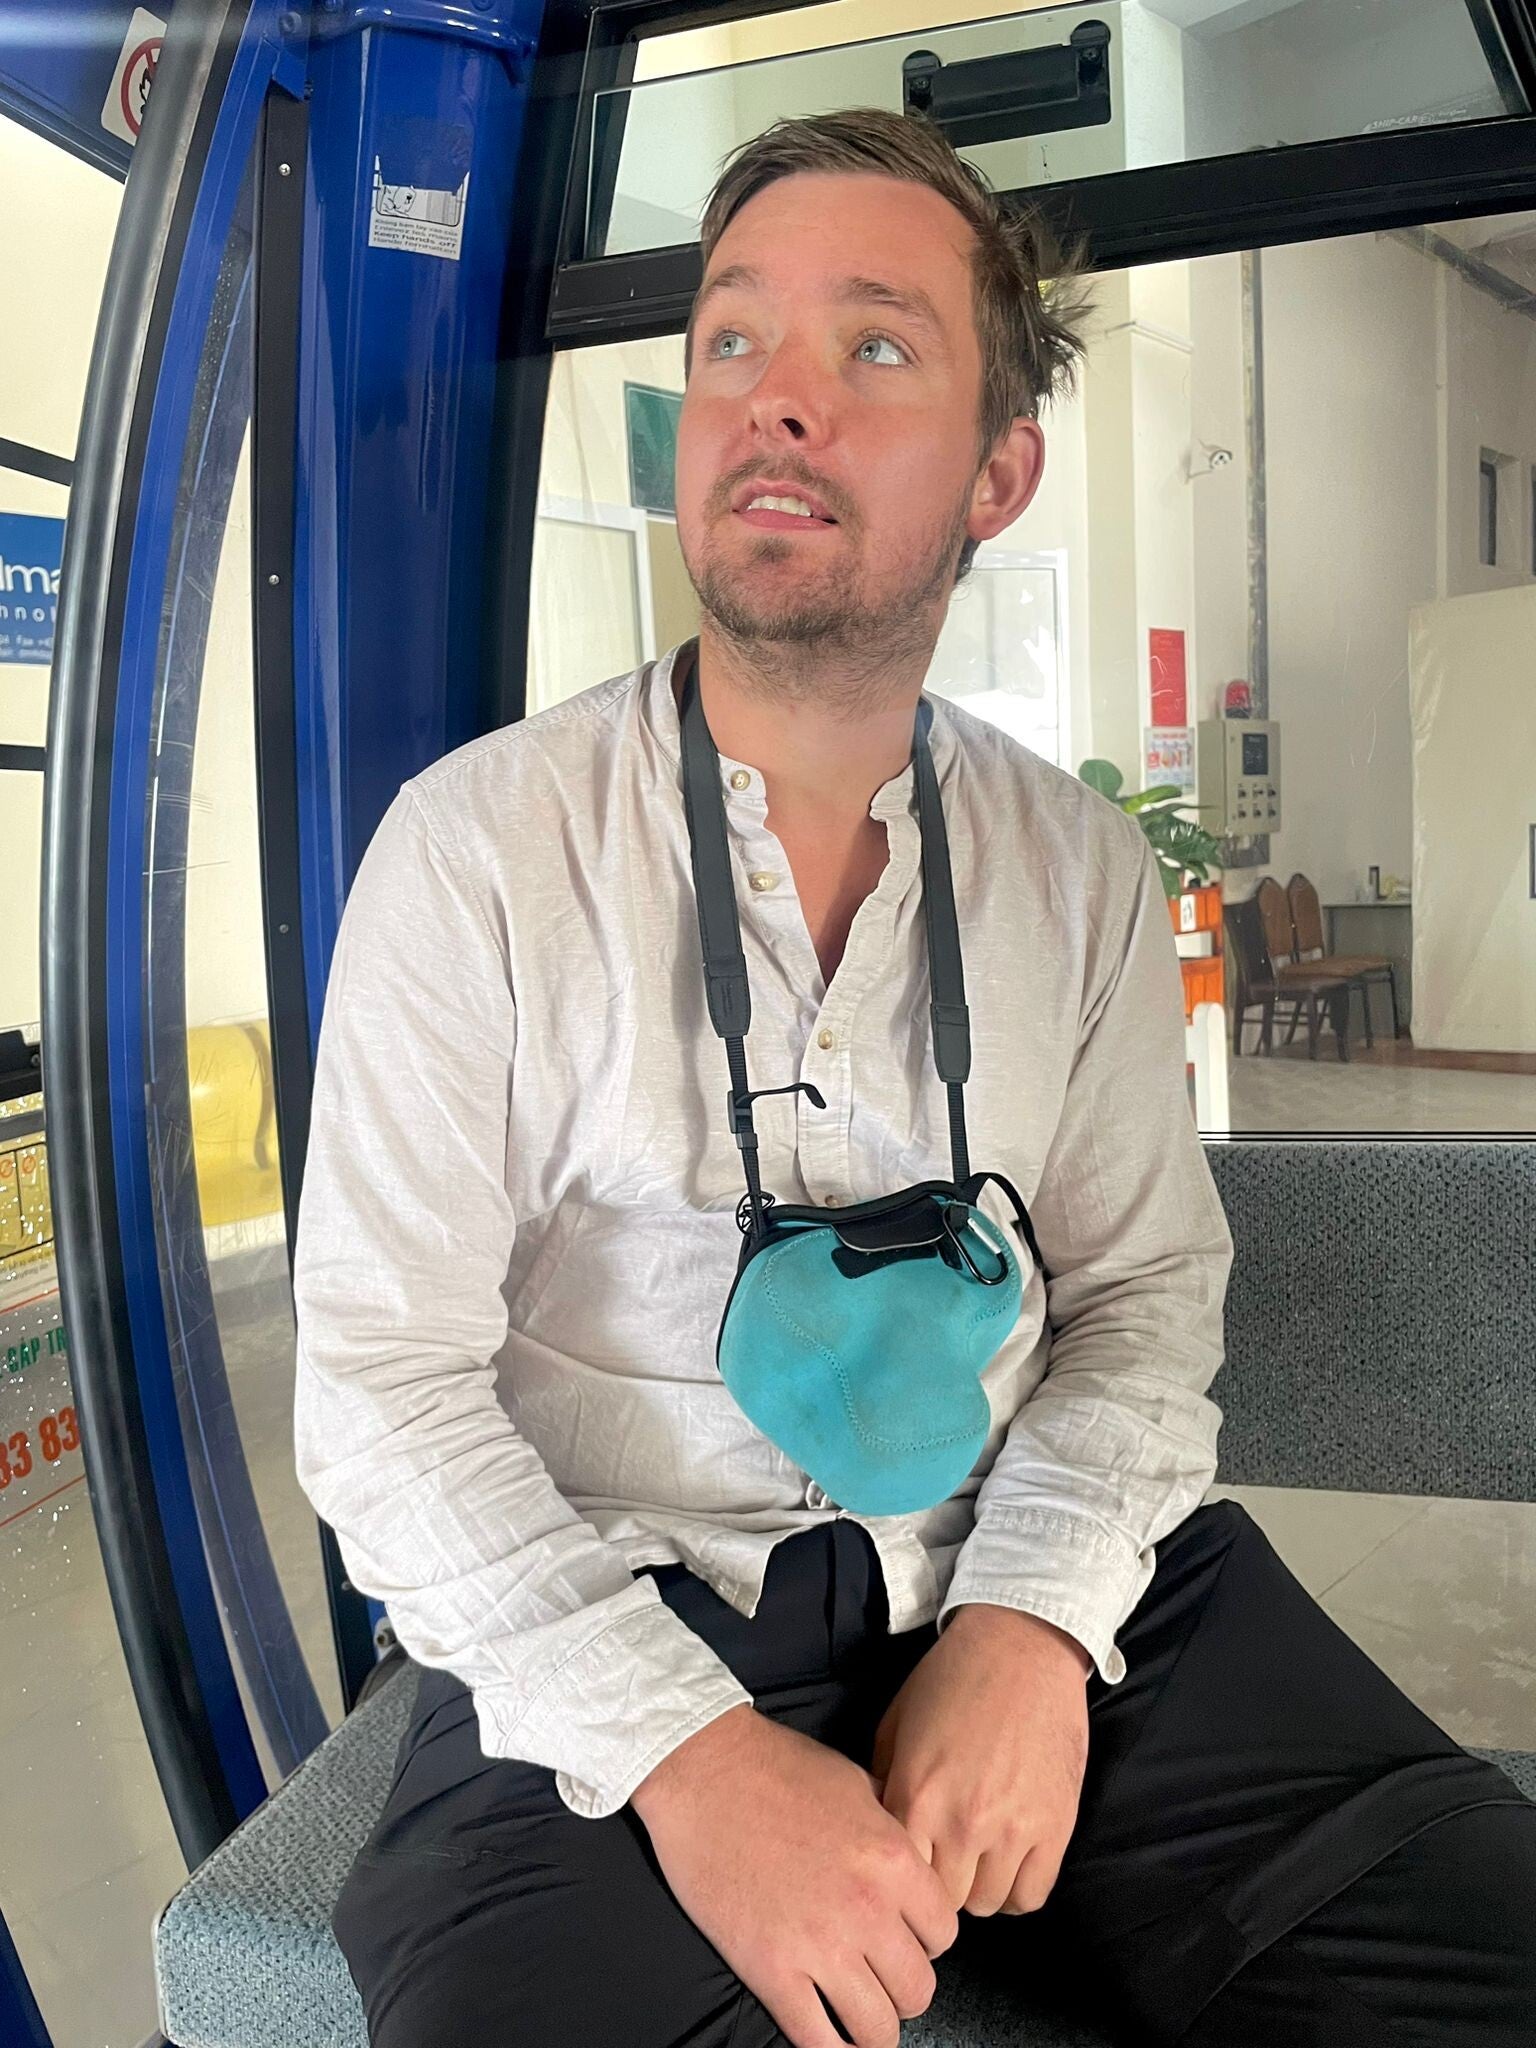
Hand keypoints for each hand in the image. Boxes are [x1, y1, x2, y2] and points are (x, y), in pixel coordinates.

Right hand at [632, 1703, 958, 2047]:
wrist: (703, 1768)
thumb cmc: (777, 1766)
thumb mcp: (857, 1784)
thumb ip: (893, 1830)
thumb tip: (913, 1865)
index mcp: (893, 1859)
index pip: (944, 1935)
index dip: (925, 1941)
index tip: (905, 1939)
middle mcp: (867, 1908)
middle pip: (917, 1989)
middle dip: (901, 1988)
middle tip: (878, 1977)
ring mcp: (818, 1944)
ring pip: (877, 2028)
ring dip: (870, 2025)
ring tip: (854, 2012)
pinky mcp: (769, 1970)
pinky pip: (818, 2041)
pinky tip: (826, 2037)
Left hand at [869, 1604, 1090, 1918]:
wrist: (1020, 1644)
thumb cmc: (951, 1678)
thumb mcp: (896, 1722)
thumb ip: (882, 1783)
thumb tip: (879, 1832)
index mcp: (915, 1794)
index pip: (901, 1877)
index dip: (905, 1872)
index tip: (912, 1860)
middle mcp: (961, 1822)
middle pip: (943, 1900)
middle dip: (941, 1882)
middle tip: (947, 1855)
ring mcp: (1012, 1829)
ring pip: (988, 1904)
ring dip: (981, 1885)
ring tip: (980, 1853)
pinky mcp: (1055, 1828)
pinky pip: (1032, 1896)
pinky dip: (1019, 1888)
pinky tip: (1012, 1860)